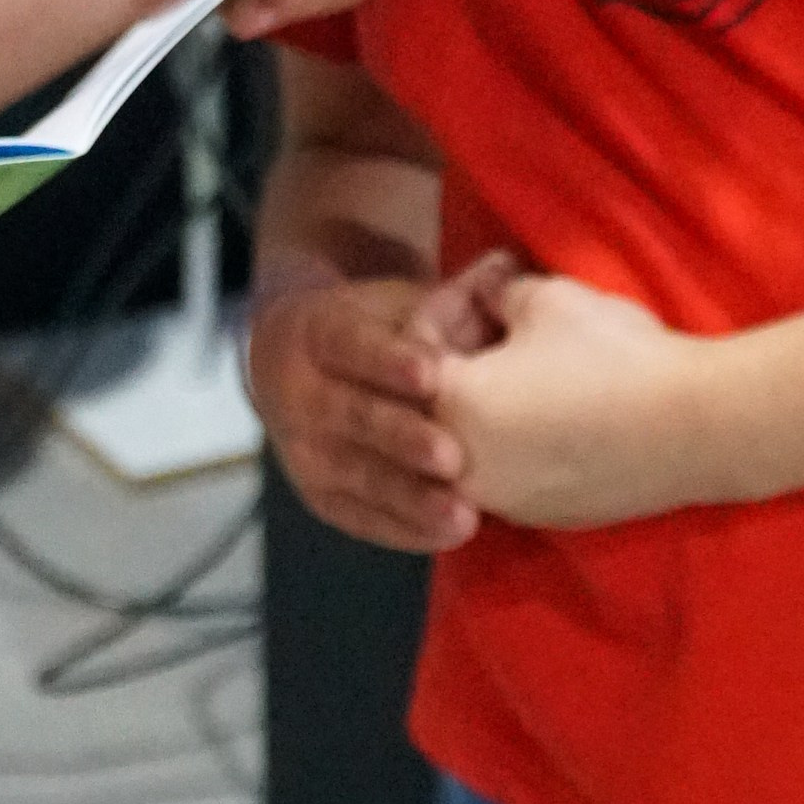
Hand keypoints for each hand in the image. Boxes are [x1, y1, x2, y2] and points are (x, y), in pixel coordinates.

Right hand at [244, 274, 478, 550]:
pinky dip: (403, 529)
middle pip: (351, 418)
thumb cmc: (373, 332)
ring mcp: (305, 451)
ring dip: (409, 498)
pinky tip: (447, 533)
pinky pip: (360, 518)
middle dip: (402, 439)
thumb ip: (448, 298)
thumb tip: (505, 270)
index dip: (388, 360)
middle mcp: (299, 394)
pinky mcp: (320, 494)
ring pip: (356, 476)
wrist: (301, 368)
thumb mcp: (397, 303)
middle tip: (452, 457)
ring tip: (461, 514)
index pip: (349, 346)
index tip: (432, 374)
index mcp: (315, 333)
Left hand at [419, 258, 714, 528]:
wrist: (697, 429)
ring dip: (483, 398)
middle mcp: (458, 466)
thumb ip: (499, 292)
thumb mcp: (548, 299)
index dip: (448, 304)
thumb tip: (487, 292)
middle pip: (432, 401)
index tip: (489, 280)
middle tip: (500, 314)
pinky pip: (506, 469)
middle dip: (459, 351)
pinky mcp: (540, 517)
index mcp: (447, 407)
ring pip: (468, 440)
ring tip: (524, 357)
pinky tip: (551, 404)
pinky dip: (512, 436)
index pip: (412, 349)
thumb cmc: (614, 355)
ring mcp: (500, 501)